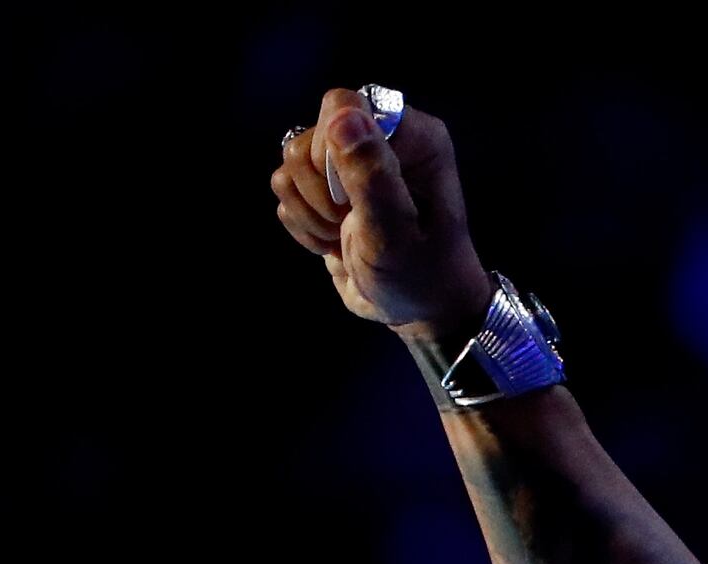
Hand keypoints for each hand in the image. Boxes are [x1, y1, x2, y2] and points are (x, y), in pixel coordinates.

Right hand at [270, 88, 492, 335]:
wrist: (417, 313)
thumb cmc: (421, 275)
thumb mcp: (397, 231)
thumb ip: (371, 174)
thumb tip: (343, 116)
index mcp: (412, 135)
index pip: (342, 106)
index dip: (332, 151)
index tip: (351, 196)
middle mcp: (380, 138)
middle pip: (308, 136)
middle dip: (320, 190)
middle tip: (350, 222)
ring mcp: (349, 163)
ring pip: (290, 164)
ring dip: (310, 211)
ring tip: (343, 235)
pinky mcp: (326, 190)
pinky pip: (286, 190)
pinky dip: (303, 224)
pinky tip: (332, 242)